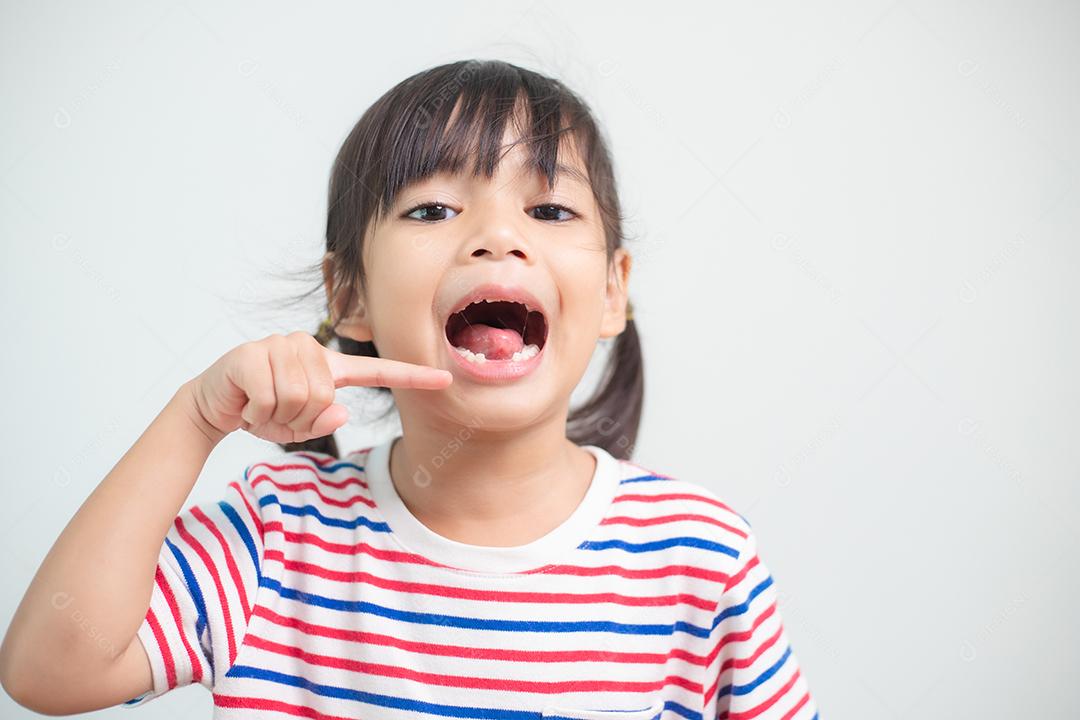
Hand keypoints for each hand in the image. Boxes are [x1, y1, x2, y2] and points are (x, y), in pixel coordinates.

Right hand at [187, 331, 451, 443]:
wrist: (214, 405)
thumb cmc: (263, 411)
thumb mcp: (297, 426)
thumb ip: (323, 422)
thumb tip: (339, 410)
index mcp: (328, 366)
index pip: (376, 370)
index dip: (412, 377)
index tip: (446, 380)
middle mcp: (308, 347)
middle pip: (323, 397)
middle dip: (298, 419)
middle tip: (276, 415)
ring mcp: (279, 345)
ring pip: (298, 398)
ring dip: (276, 417)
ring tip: (261, 408)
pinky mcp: (251, 354)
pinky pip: (269, 399)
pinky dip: (256, 414)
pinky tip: (246, 405)